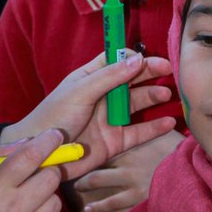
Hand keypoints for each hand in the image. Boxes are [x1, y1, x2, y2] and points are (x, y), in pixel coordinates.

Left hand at [0, 52, 176, 178]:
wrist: (43, 155)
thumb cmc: (53, 117)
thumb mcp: (80, 91)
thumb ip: (109, 77)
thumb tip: (137, 59)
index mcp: (90, 78)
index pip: (115, 60)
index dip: (131, 56)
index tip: (145, 57)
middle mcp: (102, 96)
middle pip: (131, 80)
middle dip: (149, 73)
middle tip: (168, 69)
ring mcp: (110, 118)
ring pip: (137, 104)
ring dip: (153, 97)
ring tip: (167, 94)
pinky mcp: (115, 141)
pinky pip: (139, 132)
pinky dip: (154, 127)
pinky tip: (169, 122)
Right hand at [0, 130, 64, 211]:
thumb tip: (30, 143)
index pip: (30, 157)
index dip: (47, 142)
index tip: (54, 136)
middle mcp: (12, 211)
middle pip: (51, 177)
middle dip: (47, 171)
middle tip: (37, 175)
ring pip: (55, 202)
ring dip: (45, 198)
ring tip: (26, 204)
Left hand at [76, 129, 183, 211]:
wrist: (195, 171)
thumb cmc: (183, 150)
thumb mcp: (167, 133)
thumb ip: (154, 129)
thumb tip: (154, 122)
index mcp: (134, 140)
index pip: (106, 138)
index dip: (93, 140)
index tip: (81, 141)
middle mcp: (127, 157)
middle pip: (97, 156)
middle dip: (82, 161)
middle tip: (71, 166)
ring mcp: (130, 178)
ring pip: (97, 180)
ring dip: (85, 184)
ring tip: (76, 189)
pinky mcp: (136, 196)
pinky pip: (111, 202)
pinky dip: (98, 207)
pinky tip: (88, 211)